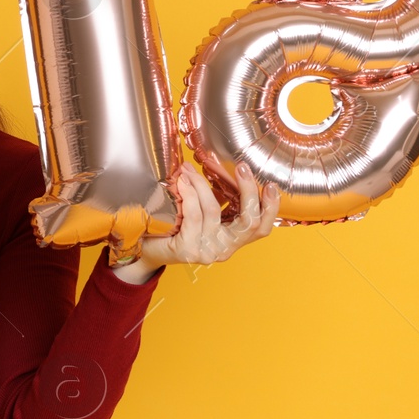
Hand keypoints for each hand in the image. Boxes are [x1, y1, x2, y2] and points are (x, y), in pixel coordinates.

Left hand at [137, 163, 279, 268]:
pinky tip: (183, 181)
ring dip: (203, 184)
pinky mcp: (188, 249)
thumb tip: (224, 169)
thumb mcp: (203, 214)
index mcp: (232, 241)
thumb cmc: (175, 229)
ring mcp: (207, 251)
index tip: (271, 186)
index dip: (271, 208)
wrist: (147, 251)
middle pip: (249, 222)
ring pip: (214, 211)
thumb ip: (219, 200)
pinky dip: (190, 194)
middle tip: (242, 167)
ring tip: (190, 169)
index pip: (261, 229)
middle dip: (249, 191)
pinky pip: (194, 215)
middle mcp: (224, 249)